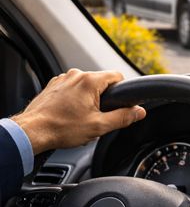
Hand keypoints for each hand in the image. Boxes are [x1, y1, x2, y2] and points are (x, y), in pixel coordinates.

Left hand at [11, 69, 144, 153]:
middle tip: (98, 116)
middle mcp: (76, 75)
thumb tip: (139, 112)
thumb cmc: (62, 128)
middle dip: (104, 98)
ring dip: (89, 98)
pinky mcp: (53, 85)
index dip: (123, 91)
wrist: (32, 131)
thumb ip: (123, 117)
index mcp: (90, 81)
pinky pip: (72, 88)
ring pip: (86, 85)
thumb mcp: (99, 126)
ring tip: (81, 117)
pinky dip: (75, 99)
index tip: (120, 103)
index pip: (117, 76)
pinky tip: (70, 114)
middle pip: (101, 81)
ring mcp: (62, 79)